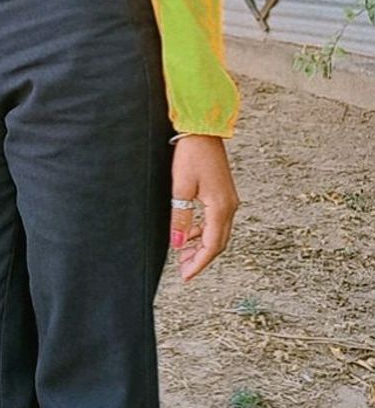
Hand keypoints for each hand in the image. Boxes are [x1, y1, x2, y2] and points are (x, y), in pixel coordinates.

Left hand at [169, 135, 239, 282]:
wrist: (202, 131)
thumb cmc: (192, 155)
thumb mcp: (181, 188)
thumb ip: (180, 217)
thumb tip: (178, 243)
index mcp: (220, 208)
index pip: (212, 246)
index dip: (199, 263)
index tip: (186, 276)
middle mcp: (230, 206)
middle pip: (218, 243)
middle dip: (201, 258)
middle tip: (183, 269)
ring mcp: (228, 200)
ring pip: (218, 232)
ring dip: (202, 245)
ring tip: (183, 252)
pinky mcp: (224, 193)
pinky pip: (216, 220)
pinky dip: (204, 231)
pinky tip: (190, 232)